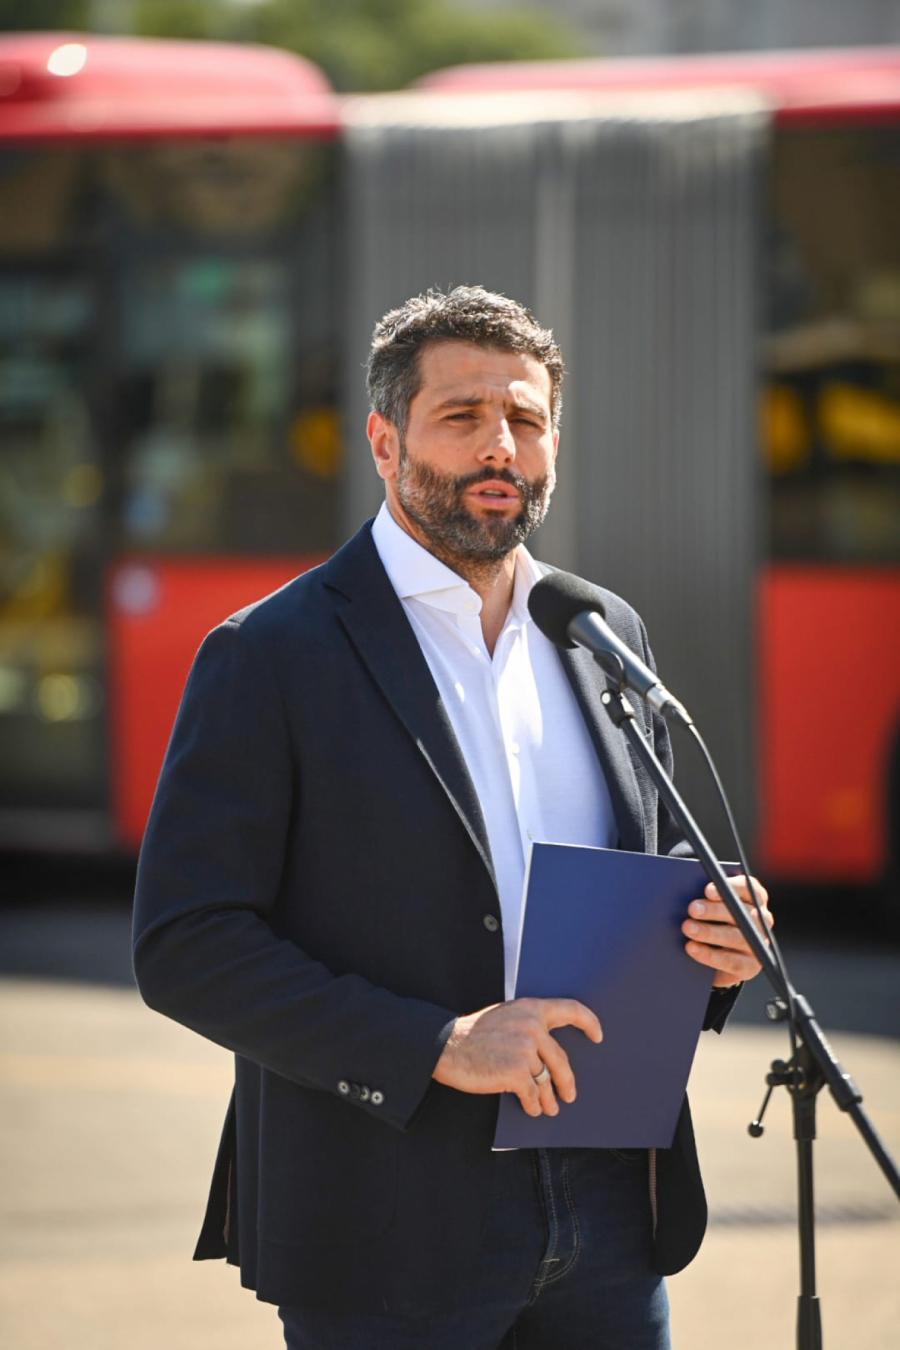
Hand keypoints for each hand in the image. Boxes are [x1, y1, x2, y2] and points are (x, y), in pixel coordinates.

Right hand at [433, 997, 602, 1117]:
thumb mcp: (505, 1017)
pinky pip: (532, 1094)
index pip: (570, 1009)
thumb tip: (549, 1052)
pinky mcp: (516, 1072)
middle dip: (566, 1081)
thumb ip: (528, 1025)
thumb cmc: (474, 1034)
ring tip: (550, 1108)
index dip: (589, 1022)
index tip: (598, 1036)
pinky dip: (533, 1105)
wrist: (447, 1046)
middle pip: (561, 1059)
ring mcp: (525, 1049)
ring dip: (549, 1098)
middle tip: (569, 1094)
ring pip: (547, 1080)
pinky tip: (531, 1109)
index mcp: (530, 1008)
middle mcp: (532, 1026)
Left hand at [682, 875, 772, 987]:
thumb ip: (707, 895)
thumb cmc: (712, 920)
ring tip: (688, 928)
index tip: (708, 890)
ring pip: (736, 937)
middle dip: (714, 910)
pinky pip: (731, 960)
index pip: (748, 887)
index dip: (730, 887)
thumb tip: (685, 886)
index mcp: (753, 897)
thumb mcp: (711, 904)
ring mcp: (759, 943)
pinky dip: (709, 955)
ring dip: (709, 932)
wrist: (718, 957)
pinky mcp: (751, 965)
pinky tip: (692, 948)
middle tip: (692, 909)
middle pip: (740, 912)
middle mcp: (761, 919)